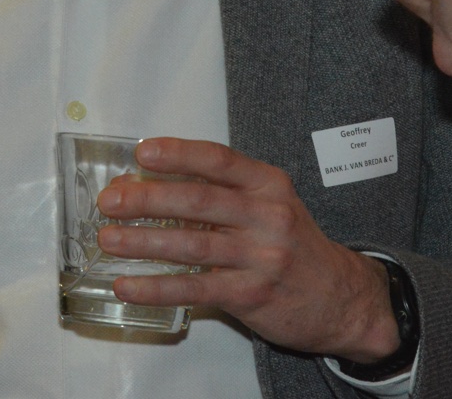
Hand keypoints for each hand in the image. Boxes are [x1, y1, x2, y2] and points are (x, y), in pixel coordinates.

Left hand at [95, 138, 399, 362]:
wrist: (342, 299)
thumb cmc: (294, 247)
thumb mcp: (271, 207)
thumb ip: (223, 195)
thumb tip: (154, 186)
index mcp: (269, 185)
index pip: (219, 160)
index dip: (178, 153)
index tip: (142, 152)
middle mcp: (268, 216)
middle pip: (199, 200)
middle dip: (148, 198)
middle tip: (111, 201)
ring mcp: (261, 257)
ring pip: (192, 245)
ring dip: (144, 242)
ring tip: (109, 238)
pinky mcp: (252, 295)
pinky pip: (195, 289)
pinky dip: (157, 287)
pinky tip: (128, 285)